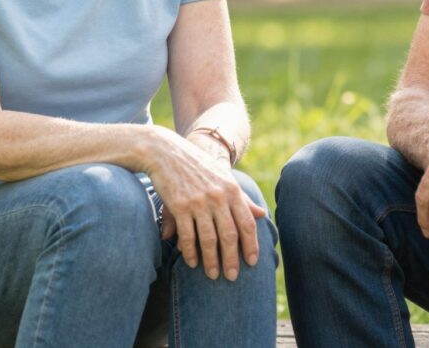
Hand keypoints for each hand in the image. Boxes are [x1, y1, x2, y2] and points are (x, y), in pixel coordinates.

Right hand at [146, 132, 264, 280]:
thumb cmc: (197, 166)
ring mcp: (199, 202)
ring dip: (211, 260)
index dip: (250, 244)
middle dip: (232, 259)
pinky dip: (190, 252)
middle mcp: (218, 197)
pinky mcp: (180, 206)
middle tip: (232, 277)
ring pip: (209, 239)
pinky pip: (188, 235)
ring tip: (213, 275)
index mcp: (232, 190)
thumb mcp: (223, 177)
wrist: (167, 152)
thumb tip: (261, 214)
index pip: (247, 223)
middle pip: (229, 235)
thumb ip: (242, 198)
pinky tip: (192, 262)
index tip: (252, 262)